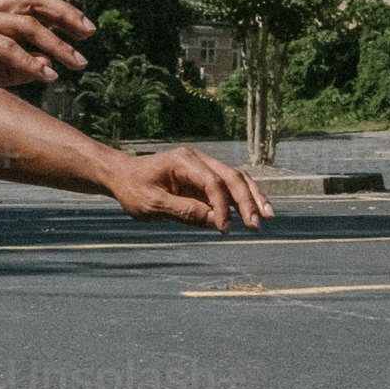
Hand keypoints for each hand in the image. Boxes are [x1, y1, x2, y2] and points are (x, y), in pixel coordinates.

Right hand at [0, 0, 92, 112]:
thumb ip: (14, 68)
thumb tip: (47, 68)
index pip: (32, 3)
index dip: (62, 12)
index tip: (86, 32)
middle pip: (34, 2)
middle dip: (67, 16)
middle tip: (90, 35)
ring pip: (25, 24)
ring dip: (55, 44)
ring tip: (77, 64)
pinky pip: (5, 47)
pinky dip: (29, 60)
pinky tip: (47, 75)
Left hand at [107, 146, 272, 232]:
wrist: (122, 176)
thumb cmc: (133, 189)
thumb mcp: (152, 204)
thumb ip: (183, 211)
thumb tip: (214, 221)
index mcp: (183, 161)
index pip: (212, 182)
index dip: (222, 206)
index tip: (224, 229)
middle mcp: (198, 160)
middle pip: (232, 177)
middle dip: (247, 201)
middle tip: (257, 225)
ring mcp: (203, 168)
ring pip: (236, 179)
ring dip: (252, 198)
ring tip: (267, 217)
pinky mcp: (204, 179)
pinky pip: (229, 187)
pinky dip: (243, 199)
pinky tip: (255, 213)